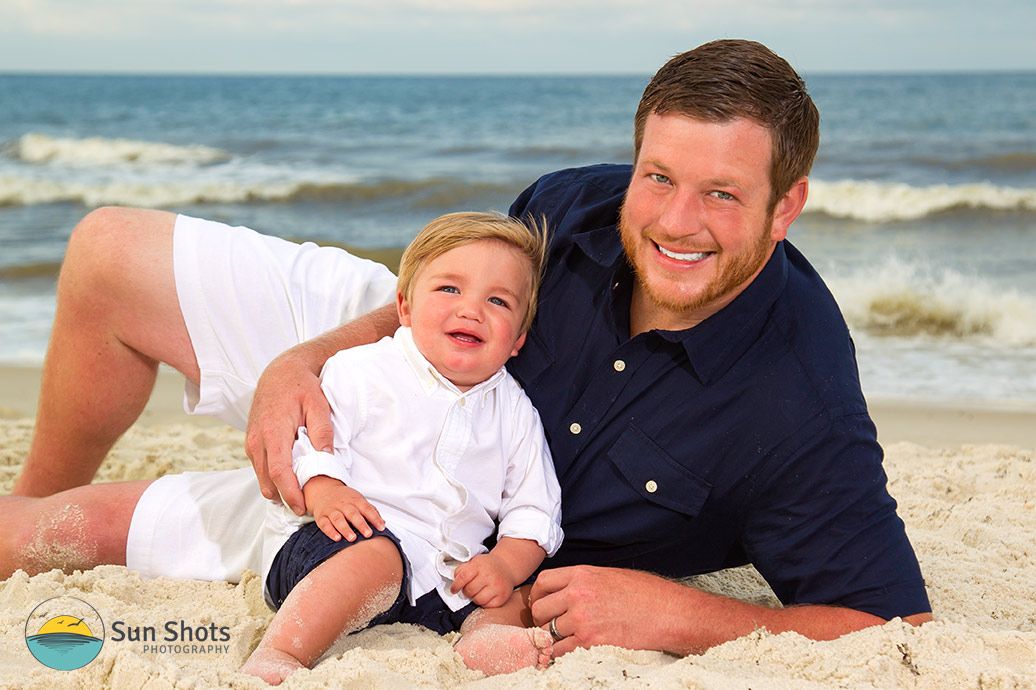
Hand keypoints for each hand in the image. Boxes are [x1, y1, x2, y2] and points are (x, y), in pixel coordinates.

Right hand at [245, 349, 332, 514]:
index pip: (278, 471)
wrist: (279, 372)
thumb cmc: (301, 387)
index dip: (289, 493)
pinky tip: (289, 479)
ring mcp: (252, 441)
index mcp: (274, 431)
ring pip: (261, 476)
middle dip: (284, 498)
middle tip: (304, 508)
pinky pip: (259, 467)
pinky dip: (272, 477)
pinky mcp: (252, 442)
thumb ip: (322, 431)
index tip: (302, 507)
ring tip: (299, 497)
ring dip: (277, 489)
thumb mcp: (318, 404)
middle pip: (267, 480)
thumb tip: (326, 457)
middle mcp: (257, 439)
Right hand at [303, 476, 384, 541]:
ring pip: (338, 519)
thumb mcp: (359, 501)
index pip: (367, 508)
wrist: (324, 490)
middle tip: (368, 534)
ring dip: (345, 529)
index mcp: (355, 500)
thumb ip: (371, 511)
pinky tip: (337, 538)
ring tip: (352, 538)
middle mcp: (344, 504)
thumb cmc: (346, 499)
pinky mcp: (321, 517)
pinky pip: (325, 524)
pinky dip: (330, 531)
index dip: (375, 518)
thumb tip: (383, 524)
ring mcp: (332, 510)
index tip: (381, 528)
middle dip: (361, 524)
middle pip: (353, 514)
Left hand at [450, 553, 516, 607]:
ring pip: (478, 600)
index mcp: (479, 565)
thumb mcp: (474, 562)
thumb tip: (454, 583)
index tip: (453, 589)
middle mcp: (489, 575)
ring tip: (477, 592)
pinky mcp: (502, 597)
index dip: (456, 585)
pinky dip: (484, 602)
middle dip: (466, 592)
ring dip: (474, 598)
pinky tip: (485, 595)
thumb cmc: (487, 566)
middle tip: (468, 589)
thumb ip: (462, 570)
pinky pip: (487, 606)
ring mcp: (497, 587)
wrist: (507, 567)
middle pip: (470, 590)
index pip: (463, 577)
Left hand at [529, 565, 677, 655]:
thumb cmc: (646, 594)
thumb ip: (584, 583)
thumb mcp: (610, 576)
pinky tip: (569, 652)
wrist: (669, 613)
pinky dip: (561, 654)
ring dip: (552, 639)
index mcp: (582, 575)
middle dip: (542, 619)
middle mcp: (578, 595)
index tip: (543, 604)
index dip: (538, 595)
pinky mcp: (591, 642)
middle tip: (551, 626)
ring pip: (548, 633)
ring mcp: (583, 619)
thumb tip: (566, 593)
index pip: (543, 582)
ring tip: (563, 641)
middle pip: (539, 609)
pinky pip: (561, 652)